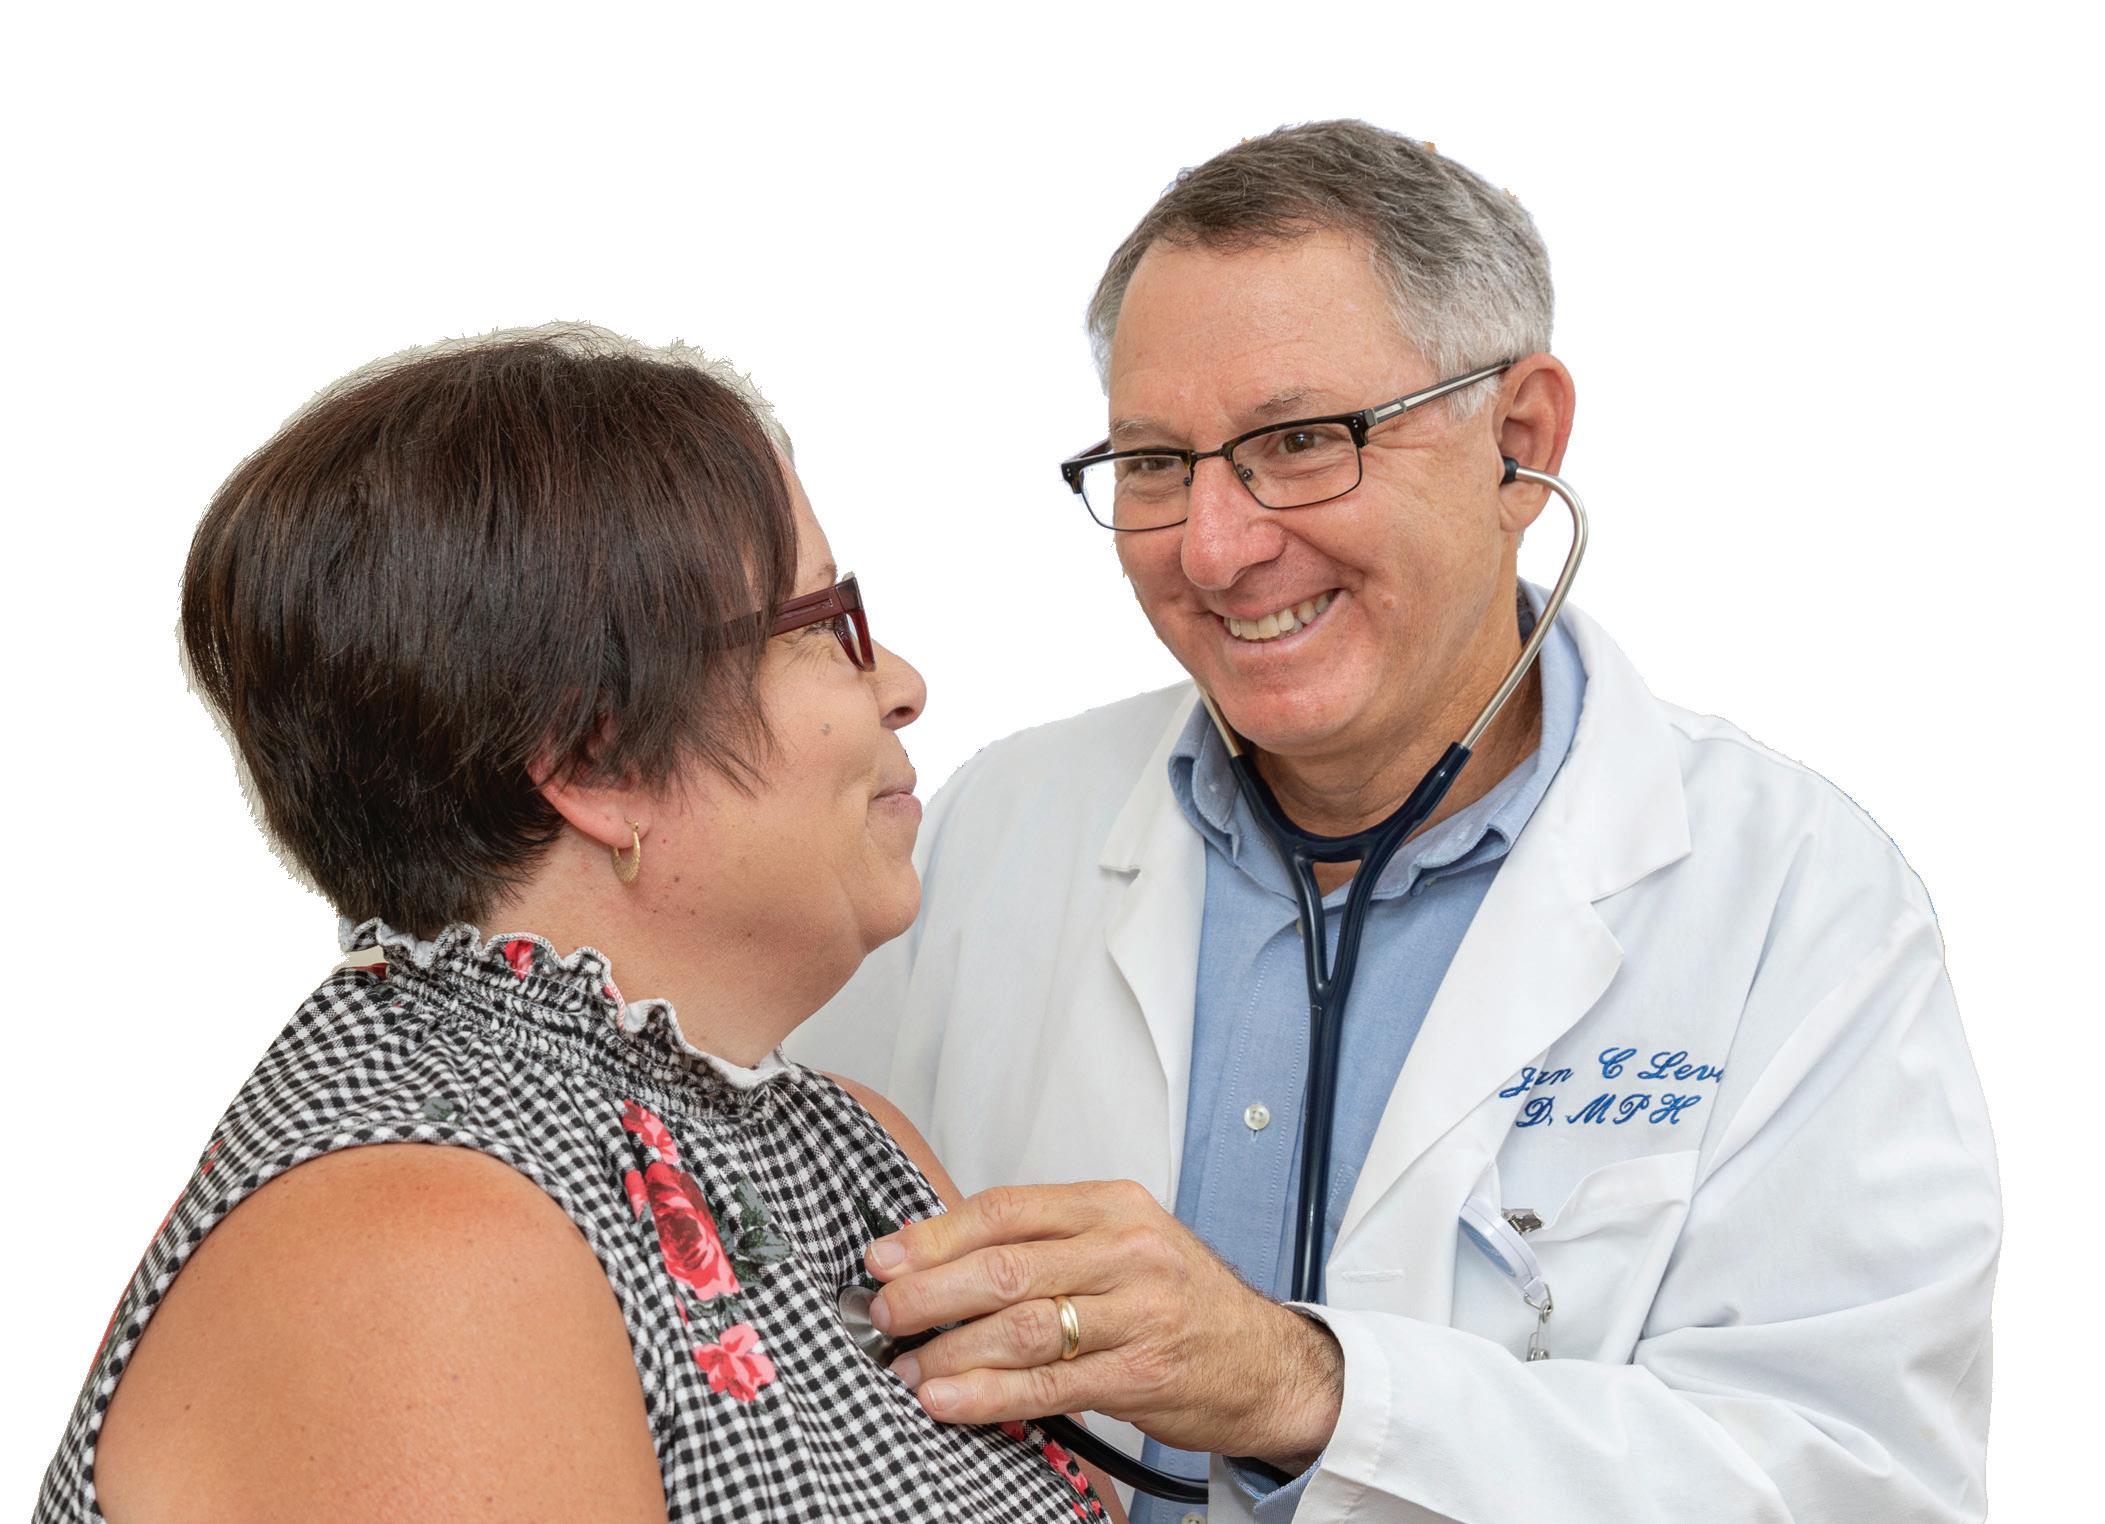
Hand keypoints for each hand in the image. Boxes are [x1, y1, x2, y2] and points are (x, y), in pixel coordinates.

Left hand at [864, 1180, 1342, 1470]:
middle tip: (883, 1312)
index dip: (936, 1234)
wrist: (1268, 1361)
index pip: (1007, 1208)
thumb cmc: (1183, 1300)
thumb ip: (1047, 1242)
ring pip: (1021, 1327)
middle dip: (929, 1292)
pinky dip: (989, 1394)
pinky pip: (1048, 1385)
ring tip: (907, 1365)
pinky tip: (950, 1400)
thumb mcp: (1124, 1243)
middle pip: (1006, 1266)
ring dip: (950, 1351)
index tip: (887, 1256)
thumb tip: (940, 1251)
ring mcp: (1137, 1313)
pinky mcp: (1140, 1374)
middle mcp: (1127, 1250)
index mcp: (1113, 1205)